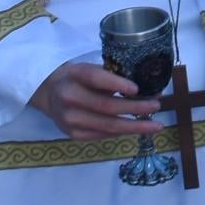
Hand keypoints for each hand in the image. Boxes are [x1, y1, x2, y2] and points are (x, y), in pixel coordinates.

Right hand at [34, 62, 158, 141]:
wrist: (49, 93)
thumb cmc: (78, 78)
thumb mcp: (90, 69)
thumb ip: (112, 77)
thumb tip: (147, 88)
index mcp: (75, 74)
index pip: (95, 78)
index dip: (116, 84)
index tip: (136, 88)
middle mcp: (70, 97)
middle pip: (106, 106)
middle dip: (135, 108)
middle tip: (156, 106)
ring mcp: (70, 119)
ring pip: (107, 126)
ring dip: (134, 126)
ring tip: (155, 125)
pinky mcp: (73, 134)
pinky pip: (103, 135)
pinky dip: (122, 132)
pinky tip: (136, 129)